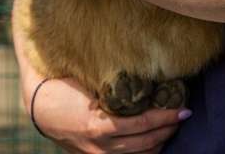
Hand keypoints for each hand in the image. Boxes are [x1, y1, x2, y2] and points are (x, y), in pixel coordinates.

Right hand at [25, 76, 187, 153]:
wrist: (40, 108)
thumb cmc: (65, 88)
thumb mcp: (91, 84)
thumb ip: (116, 88)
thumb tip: (147, 78)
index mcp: (99, 125)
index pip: (143, 125)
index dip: (166, 118)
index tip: (184, 109)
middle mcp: (100, 145)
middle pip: (146, 143)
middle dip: (168, 129)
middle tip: (183, 114)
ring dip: (160, 142)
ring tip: (171, 126)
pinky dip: (145, 151)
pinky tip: (155, 140)